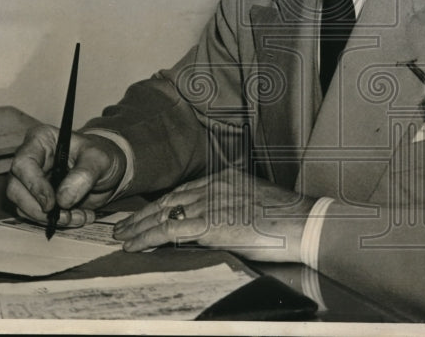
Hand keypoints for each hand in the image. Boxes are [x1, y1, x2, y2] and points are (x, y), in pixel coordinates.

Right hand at [6, 124, 126, 227]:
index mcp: (40, 140)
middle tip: (67, 217)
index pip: (23, 163)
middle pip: (16, 189)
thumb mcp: (99, 160)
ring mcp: (30, 180)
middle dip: (40, 209)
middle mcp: (30, 160)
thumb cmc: (100, 157)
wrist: (105, 171)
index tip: (51, 204)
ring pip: (23, 206)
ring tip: (80, 217)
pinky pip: (35, 215)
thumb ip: (84, 175)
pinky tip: (79, 217)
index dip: (34, 185)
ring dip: (50, 219)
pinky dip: (56, 222)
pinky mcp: (35, 198)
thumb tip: (63, 199)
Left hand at [112, 170, 315, 261]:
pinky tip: (136, 245)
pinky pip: (170, 230)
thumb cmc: (286, 219)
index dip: (162, 203)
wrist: (301, 223)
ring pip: (164, 214)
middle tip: (124, 225)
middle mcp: (214, 186)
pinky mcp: (209, 224)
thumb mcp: (254, 203)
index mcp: (225, 178)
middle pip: (169, 199)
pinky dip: (148, 238)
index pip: (184, 190)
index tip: (147, 212)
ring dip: (139, 227)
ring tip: (123, 237)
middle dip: (143, 214)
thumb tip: (216, 223)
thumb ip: (231, 208)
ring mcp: (210, 203)